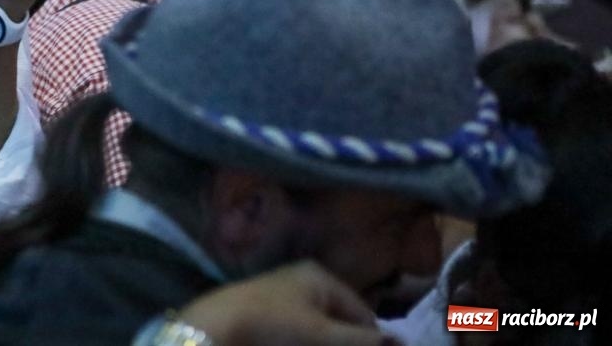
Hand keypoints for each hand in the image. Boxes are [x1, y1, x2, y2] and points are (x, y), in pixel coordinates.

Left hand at [173, 261, 392, 345]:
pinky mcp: (262, 319)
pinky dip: (301, 342)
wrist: (212, 331)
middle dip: (345, 342)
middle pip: (340, 323)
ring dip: (323, 342)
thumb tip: (402, 343)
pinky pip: (295, 334)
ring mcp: (280, 299)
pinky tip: (291, 345)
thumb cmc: (272, 327)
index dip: (372, 341)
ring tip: (306, 344)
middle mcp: (301, 282)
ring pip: (318, 332)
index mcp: (320, 277)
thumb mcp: (324, 336)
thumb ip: (364, 341)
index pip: (364, 314)